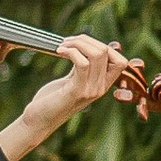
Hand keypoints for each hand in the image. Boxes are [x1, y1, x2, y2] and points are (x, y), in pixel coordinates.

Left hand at [0, 34, 138, 160]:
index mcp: (102, 85)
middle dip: (85, 40)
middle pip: (106, 51)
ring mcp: (90, 90)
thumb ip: (84, 65)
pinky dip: (71, 51)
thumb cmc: (53, 98)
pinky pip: (82, 63)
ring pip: (96, 54)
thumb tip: (88, 43)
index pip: (121, 61)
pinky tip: (59, 51)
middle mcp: (100, 88)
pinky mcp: (76, 91)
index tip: (83, 44)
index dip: (104, 46)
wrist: (40, 120)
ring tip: (62, 46)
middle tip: (67, 42)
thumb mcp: (73, 79)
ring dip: (77, 43)